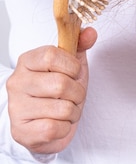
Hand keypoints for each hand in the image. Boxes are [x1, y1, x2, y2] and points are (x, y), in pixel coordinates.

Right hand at [6, 28, 95, 154]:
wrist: (45, 124)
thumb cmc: (58, 92)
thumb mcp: (71, 65)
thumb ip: (80, 45)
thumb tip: (90, 32)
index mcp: (27, 61)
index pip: (52, 55)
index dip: (71, 67)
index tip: (73, 73)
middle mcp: (16, 82)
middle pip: (60, 84)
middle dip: (77, 93)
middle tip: (72, 96)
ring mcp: (16, 107)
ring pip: (62, 108)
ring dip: (72, 112)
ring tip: (64, 110)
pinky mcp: (21, 131)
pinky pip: (54, 128)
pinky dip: (64, 128)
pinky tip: (56, 123)